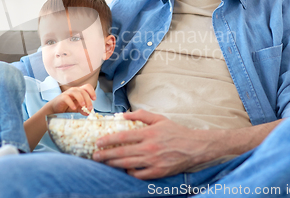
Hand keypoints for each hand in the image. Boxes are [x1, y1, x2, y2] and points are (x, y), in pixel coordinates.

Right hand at [48, 84, 96, 114]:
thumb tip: (89, 113)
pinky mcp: (62, 97)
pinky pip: (67, 98)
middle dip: (88, 99)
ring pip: (76, 92)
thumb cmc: (68, 106)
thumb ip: (83, 110)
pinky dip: (71, 103)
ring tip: (83, 105)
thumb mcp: (78, 108)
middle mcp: (74, 90)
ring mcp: (67, 93)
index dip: (92, 91)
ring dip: (81, 98)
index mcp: (79, 91)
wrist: (56, 108)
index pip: (87, 86)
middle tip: (90, 108)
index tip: (94, 99)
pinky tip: (74, 108)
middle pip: (83, 91)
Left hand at [92, 109, 225, 179]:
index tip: (98, 142)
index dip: (108, 140)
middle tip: (95, 155)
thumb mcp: (159, 119)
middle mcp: (149, 148)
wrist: (195, 147)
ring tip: (104, 162)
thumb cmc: (176, 132)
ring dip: (113, 164)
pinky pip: (138, 174)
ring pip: (127, 164)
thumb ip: (141, 115)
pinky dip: (129, 172)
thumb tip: (123, 115)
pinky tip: (123, 169)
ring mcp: (153, 161)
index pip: (123, 137)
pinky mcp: (158, 172)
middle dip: (105, 155)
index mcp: (148, 133)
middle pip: (121, 152)